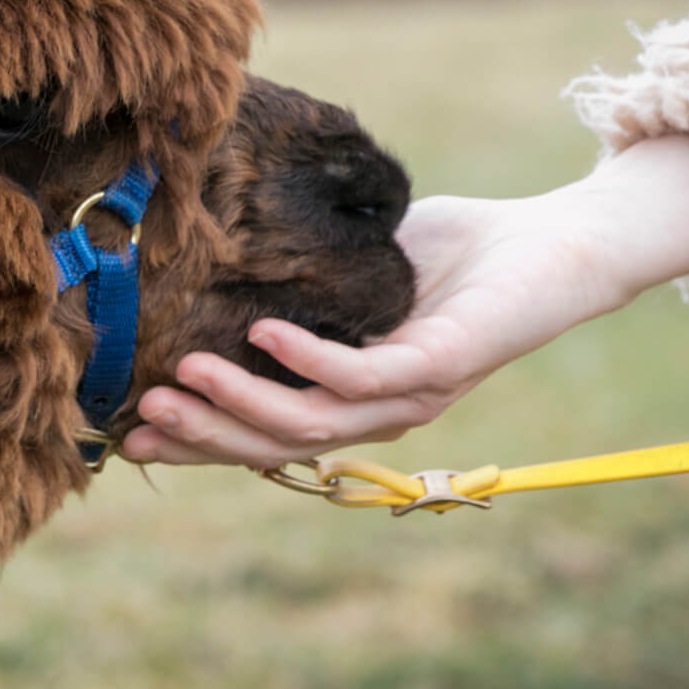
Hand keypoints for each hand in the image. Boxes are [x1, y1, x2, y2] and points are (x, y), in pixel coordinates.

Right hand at [121, 137, 688, 466]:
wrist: (557, 244)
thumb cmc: (458, 251)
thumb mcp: (356, 266)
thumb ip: (298, 279)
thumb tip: (215, 257)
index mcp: (355, 396)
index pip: (265, 431)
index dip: (200, 437)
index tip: (131, 427)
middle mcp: (380, 412)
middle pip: (277, 443)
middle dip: (204, 432)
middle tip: (141, 413)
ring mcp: (411, 395)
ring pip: (310, 422)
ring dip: (241, 403)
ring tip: (182, 373)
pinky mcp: (442, 367)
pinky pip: (361, 377)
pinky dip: (306, 359)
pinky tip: (261, 331)